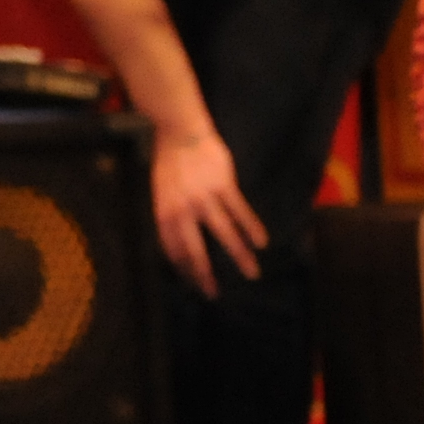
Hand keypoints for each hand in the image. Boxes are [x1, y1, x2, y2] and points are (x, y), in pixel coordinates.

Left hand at [151, 130, 267, 297]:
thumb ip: (170, 212)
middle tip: (215, 293)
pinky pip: (240, 211)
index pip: (173, 248)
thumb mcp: (161, 189)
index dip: (183, 267)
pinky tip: (262, 241)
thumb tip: (179, 237)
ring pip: (224, 234)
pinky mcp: (223, 185)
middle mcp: (183, 209)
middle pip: (196, 249)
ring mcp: (204, 198)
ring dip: (239, 256)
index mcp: (164, 210)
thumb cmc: (169, 160)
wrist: (179, 130)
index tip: (193, 282)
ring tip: (252, 273)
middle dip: (205, 274)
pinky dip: (252, 227)